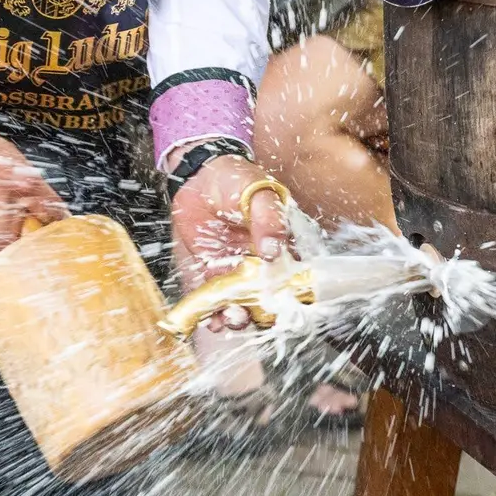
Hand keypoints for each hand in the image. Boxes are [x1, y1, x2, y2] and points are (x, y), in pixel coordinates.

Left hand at [172, 153, 291, 330]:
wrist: (199, 175)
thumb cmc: (236, 178)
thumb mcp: (259, 192)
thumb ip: (270, 219)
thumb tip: (273, 251)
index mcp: (283, 244)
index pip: (296, 275)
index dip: (294, 295)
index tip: (287, 307)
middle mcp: (264, 262)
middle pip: (270, 297)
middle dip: (263, 312)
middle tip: (252, 314)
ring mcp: (239, 269)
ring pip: (244, 302)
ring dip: (239, 317)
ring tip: (231, 319)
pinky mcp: (215, 272)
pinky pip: (217, 298)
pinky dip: (215, 313)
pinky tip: (213, 320)